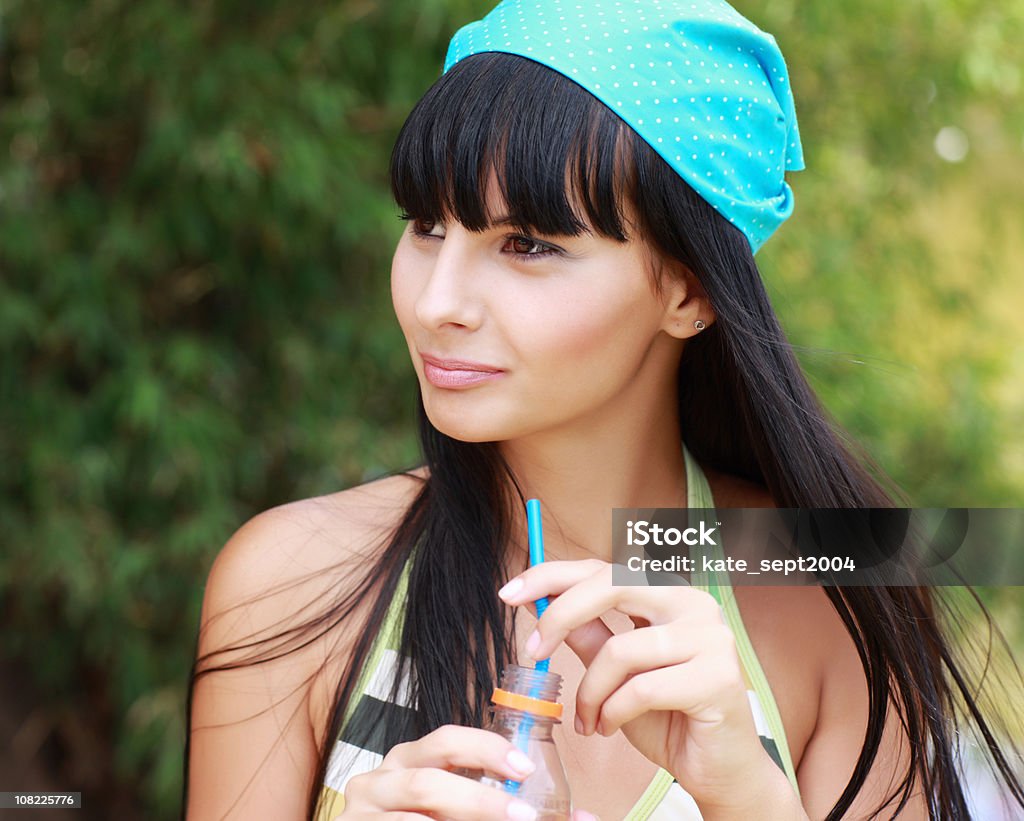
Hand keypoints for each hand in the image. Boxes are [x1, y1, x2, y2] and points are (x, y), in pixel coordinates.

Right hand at [339, 724, 600, 819]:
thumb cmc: (425, 820)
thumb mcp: (461, 808)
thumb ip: (507, 804)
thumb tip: (587, 818)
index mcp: (409, 759)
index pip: (447, 740)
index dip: (487, 749)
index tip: (526, 767)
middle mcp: (379, 779)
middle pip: (429, 779)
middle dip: (480, 800)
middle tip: (524, 817)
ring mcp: (360, 812)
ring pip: (414, 819)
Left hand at [499, 560, 799, 816]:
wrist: (718, 770)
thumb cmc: (667, 716)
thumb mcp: (614, 671)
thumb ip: (587, 633)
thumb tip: (541, 601)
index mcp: (669, 593)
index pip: (603, 567)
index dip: (552, 575)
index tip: (508, 593)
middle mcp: (694, 602)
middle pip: (612, 584)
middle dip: (560, 615)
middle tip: (533, 651)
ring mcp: (711, 637)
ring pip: (620, 649)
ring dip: (590, 692)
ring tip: (587, 720)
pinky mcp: (718, 677)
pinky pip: (641, 689)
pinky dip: (613, 712)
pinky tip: (610, 727)